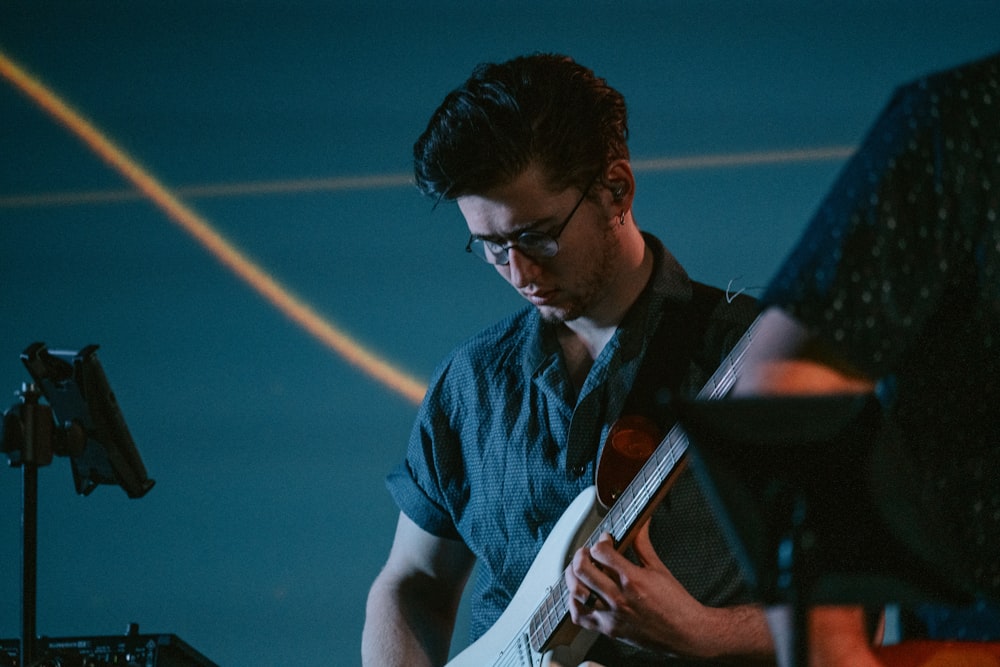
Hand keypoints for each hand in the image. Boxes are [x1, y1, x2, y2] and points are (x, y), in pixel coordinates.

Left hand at [563, 520, 709, 657]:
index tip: (605, 540)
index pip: (602, 552)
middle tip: (586, 552)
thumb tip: (641, 523)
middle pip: (583, 570)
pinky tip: (579, 593)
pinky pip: (579, 617)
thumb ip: (643, 544)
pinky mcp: (608, 630)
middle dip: (581, 554)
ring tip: (579, 569)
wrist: (686, 634)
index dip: (601, 541)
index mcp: (633, 580)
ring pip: (576, 592)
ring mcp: (611, 616)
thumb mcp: (659, 569)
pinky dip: (573, 602)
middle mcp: (619, 598)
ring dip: (572, 576)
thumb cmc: (676, 604)